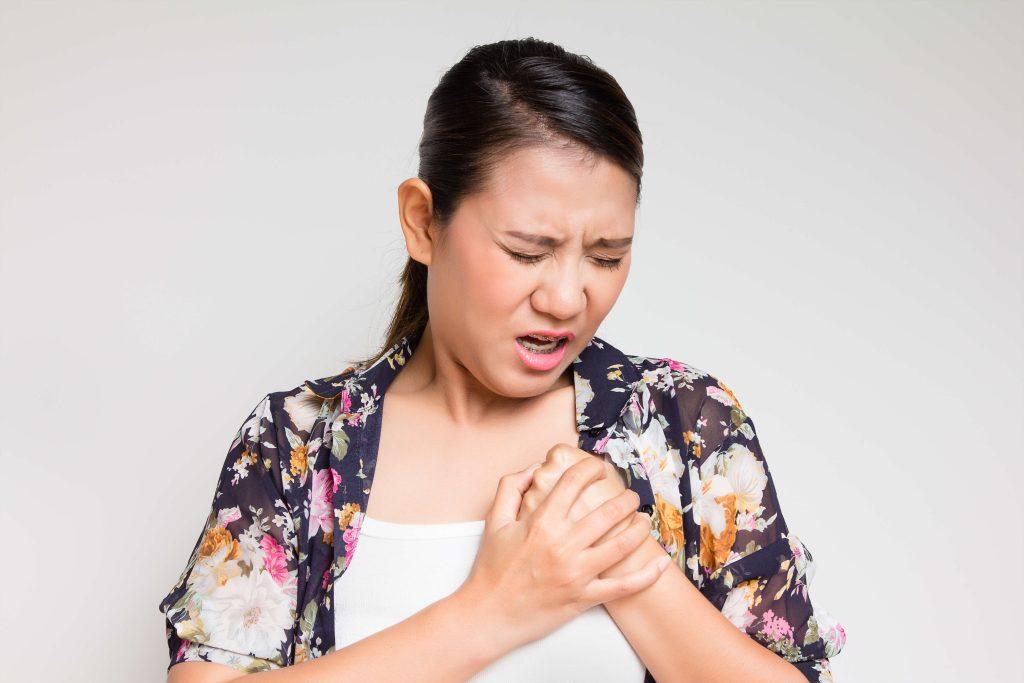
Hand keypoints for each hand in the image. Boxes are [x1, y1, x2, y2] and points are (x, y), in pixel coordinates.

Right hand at [457, 458, 671, 651]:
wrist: (488, 614)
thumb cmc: (491, 569)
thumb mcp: (494, 521)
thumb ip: (511, 487)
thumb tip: (535, 468)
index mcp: (541, 523)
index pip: (573, 484)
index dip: (590, 469)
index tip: (598, 467)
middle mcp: (562, 545)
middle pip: (606, 512)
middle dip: (624, 498)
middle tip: (629, 495)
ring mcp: (576, 573)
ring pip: (621, 545)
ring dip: (638, 528)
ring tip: (643, 519)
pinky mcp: (584, 597)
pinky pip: (623, 586)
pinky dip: (647, 575)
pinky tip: (661, 562)